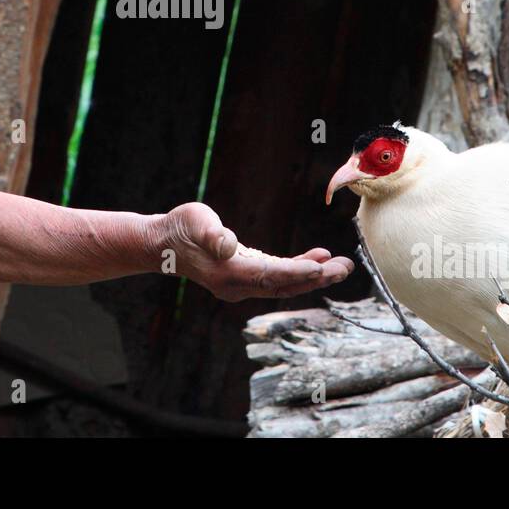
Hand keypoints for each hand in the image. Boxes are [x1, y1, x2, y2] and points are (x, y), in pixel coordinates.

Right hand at [151, 202, 352, 301]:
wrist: (164, 243)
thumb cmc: (180, 228)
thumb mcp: (194, 222)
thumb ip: (211, 233)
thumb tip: (227, 244)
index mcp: (227, 273)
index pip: (268, 275)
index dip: (296, 272)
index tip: (321, 267)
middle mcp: (236, 286)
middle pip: (283, 285)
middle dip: (317, 278)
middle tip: (345, 268)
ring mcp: (241, 285)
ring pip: (284, 284)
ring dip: (314, 277)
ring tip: (341, 265)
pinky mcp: (245, 277)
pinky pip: (278, 278)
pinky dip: (299, 270)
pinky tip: (318, 258)